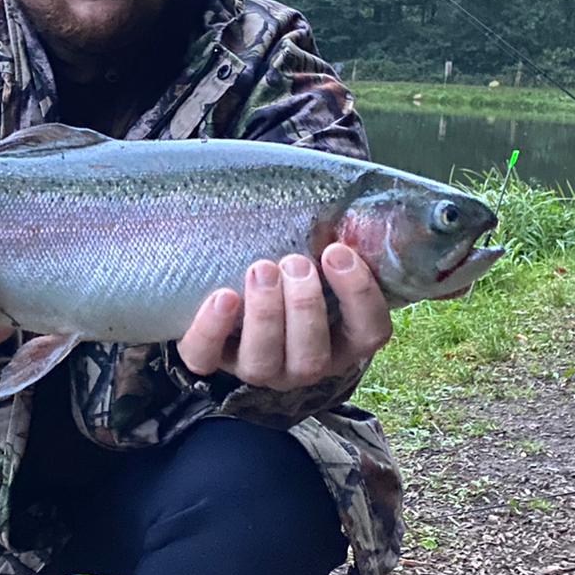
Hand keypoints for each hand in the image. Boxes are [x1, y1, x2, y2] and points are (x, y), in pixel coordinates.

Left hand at [176, 242, 392, 391]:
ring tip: (261, 269)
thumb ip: (333, 244)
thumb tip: (346, 206)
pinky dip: (212, 329)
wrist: (232, 302)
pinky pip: (206, 359)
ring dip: (265, 314)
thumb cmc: (289, 274)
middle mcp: (302, 364)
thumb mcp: (317, 262)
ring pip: (263, 362)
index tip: (337, 252)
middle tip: (294, 262)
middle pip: (312, 358)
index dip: (359, 296)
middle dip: (304, 307)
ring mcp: (257, 368)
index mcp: (340, 342)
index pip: (369, 334)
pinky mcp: (211, 360)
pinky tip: (222, 296)